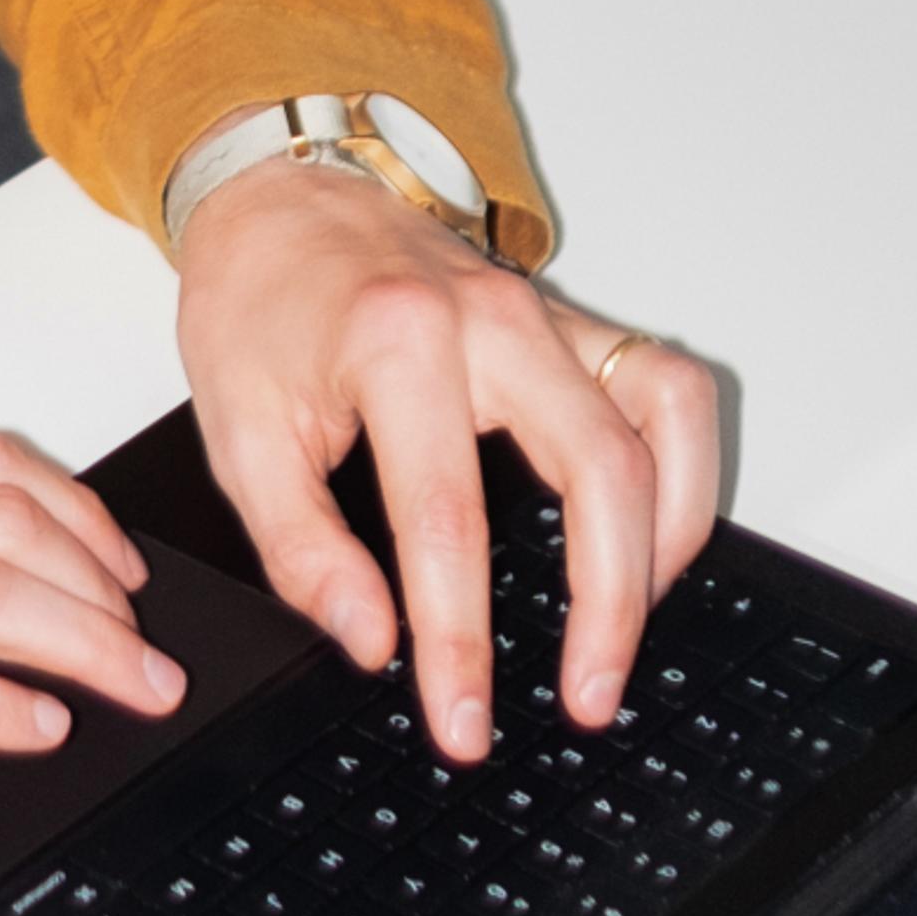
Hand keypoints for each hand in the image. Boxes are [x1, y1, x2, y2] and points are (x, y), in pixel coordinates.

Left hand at [176, 158, 724, 760]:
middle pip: (600, 469)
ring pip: (662, 418)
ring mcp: (543, 314)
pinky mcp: (570, 321)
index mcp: (395, 343)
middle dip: (609, 605)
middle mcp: (490, 320)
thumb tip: (370, 640)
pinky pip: (665, 387)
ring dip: (667, 535)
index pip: (447, 519)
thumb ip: (300, 548)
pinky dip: (680, 468)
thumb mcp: (236, 430)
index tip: (463, 719)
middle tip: (586, 698)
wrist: (278, 197)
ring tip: (628, 626)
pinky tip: (648, 539)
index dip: (461, 639)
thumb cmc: (256, 303)